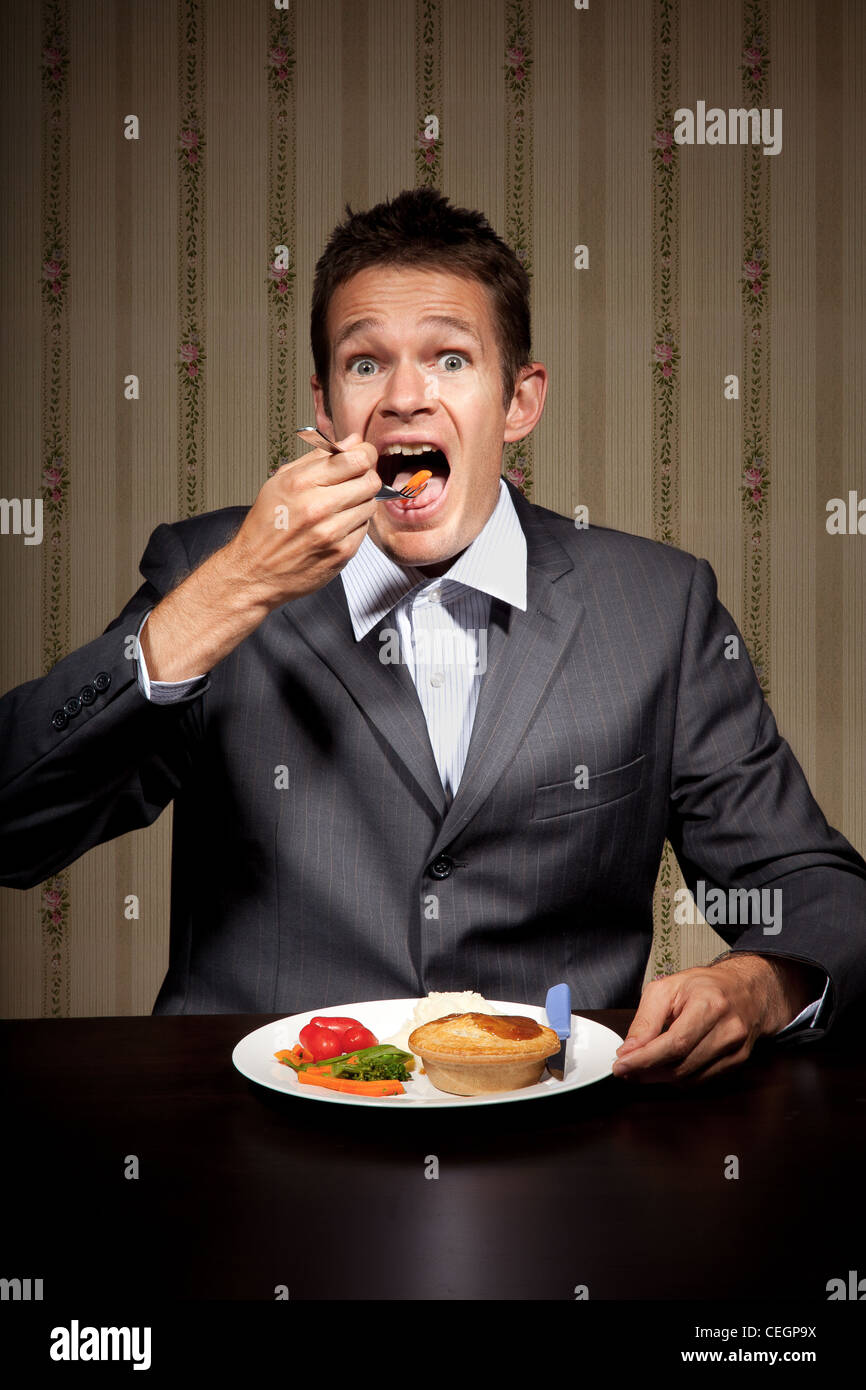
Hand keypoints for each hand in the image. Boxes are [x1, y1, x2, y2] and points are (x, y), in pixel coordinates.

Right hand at [227, 432, 381, 609]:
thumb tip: (352, 442)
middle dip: (366, 477)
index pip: (355, 459)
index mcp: (301, 483)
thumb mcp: (281, 482)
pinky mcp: (342, 553)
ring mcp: (332, 532)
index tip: (363, 455)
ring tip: (340, 507)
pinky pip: (365, 529)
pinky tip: (337, 526)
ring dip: (361, 502)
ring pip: (370, 505)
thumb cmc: (266, 527)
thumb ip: (319, 458)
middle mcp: (318, 507)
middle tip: (354, 481)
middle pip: (370, 481)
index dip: (365, 454)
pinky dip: (355, 525)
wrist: (254, 571)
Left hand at [611, 954, 819, 1084]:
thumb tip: (629, 1050)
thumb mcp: (667, 988)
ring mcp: (736, 1049)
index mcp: (710, 1004)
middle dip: (647, 1071)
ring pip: (689, 1078)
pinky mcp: (737, 1063)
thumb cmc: (706, 986)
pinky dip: (678, 1077)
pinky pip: (700, 1080)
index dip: (644, 1060)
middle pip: (681, 1065)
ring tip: (643, 1065)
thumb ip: (645, 1020)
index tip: (621, 1066)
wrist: (745, 991)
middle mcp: (728, 1029)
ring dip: (660, 1077)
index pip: (674, 1043)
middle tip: (626, 1067)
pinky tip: (666, 1066)